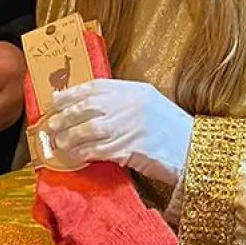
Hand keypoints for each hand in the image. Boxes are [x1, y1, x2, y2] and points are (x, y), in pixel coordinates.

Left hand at [43, 79, 194, 185]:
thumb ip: (123, 103)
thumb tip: (88, 108)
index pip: (96, 87)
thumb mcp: (149, 105)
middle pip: (88, 107)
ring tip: (59, 143)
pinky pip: (99, 150)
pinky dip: (83, 153)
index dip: (72, 93)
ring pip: (89, 129)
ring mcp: (131, 126)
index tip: (55, 100)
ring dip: (70, 137)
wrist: (195, 150)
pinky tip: (76, 157)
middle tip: (50, 125)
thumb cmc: (170, 130)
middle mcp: (132, 105)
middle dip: (65, 116)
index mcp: (136, 90)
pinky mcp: (131, 148)